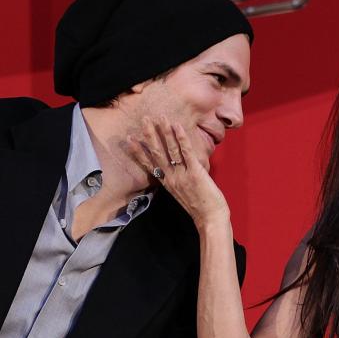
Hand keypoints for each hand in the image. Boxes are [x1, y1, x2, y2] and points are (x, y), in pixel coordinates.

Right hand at [126, 116, 229, 231]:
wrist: (210, 220)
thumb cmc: (200, 208)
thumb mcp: (183, 193)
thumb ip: (178, 180)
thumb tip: (178, 168)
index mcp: (167, 183)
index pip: (148, 164)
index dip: (138, 151)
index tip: (128, 139)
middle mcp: (171, 178)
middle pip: (156, 153)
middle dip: (150, 135)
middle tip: (144, 119)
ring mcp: (182, 175)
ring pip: (170, 150)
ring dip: (165, 132)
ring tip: (160, 117)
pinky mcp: (194, 172)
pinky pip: (186, 152)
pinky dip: (181, 138)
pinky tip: (177, 126)